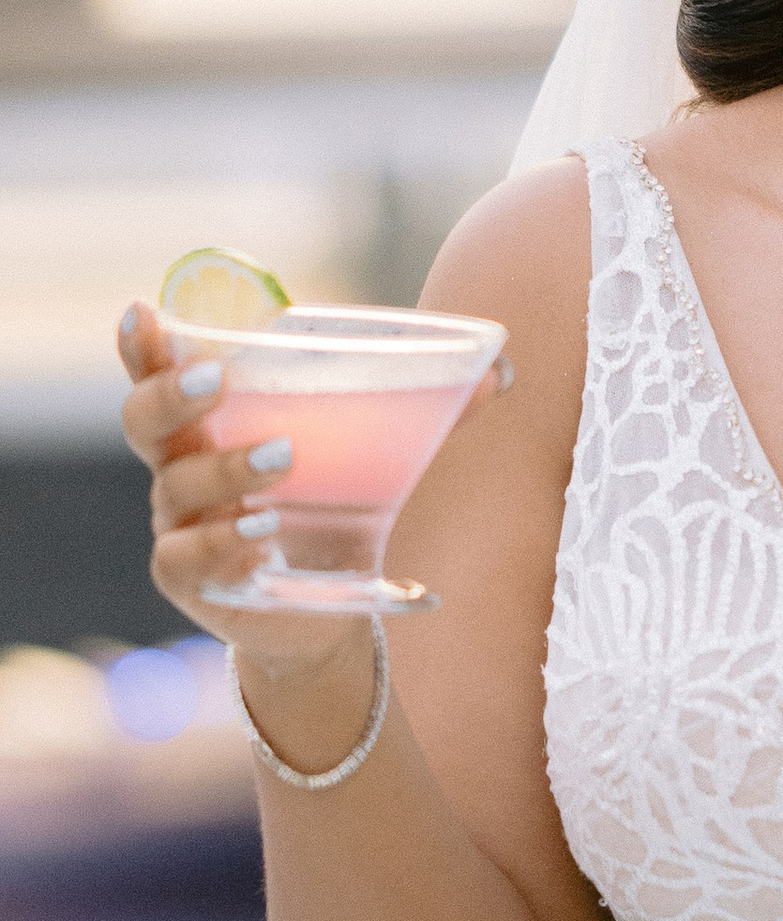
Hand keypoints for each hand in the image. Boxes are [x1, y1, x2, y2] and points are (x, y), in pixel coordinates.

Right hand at [115, 298, 503, 722]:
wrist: (329, 609)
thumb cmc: (341, 510)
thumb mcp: (382, 458)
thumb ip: (434, 411)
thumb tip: (502, 368)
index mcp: (214, 425)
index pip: (160, 374)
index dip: (143, 346)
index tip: (143, 311)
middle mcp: (182, 469)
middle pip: (145, 423)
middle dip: (172, 394)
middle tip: (219, 381)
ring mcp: (180, 527)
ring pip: (177, 488)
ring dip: (226, 470)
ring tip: (283, 460)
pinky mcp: (191, 581)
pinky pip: (188, 559)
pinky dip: (223, 547)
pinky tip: (259, 542)